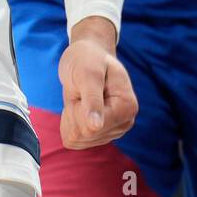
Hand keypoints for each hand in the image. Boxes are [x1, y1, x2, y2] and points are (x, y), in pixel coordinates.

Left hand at [59, 19, 138, 148]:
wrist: (86, 56)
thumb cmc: (88, 59)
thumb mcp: (88, 73)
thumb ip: (92, 99)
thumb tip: (96, 126)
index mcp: (127, 108)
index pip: (92, 128)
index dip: (79, 109)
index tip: (86, 88)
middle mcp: (124, 123)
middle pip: (84, 135)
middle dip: (75, 112)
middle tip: (82, 91)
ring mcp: (112, 131)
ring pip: (77, 139)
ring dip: (71, 116)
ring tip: (81, 97)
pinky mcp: (99, 135)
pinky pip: (72, 140)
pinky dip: (68, 122)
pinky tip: (79, 106)